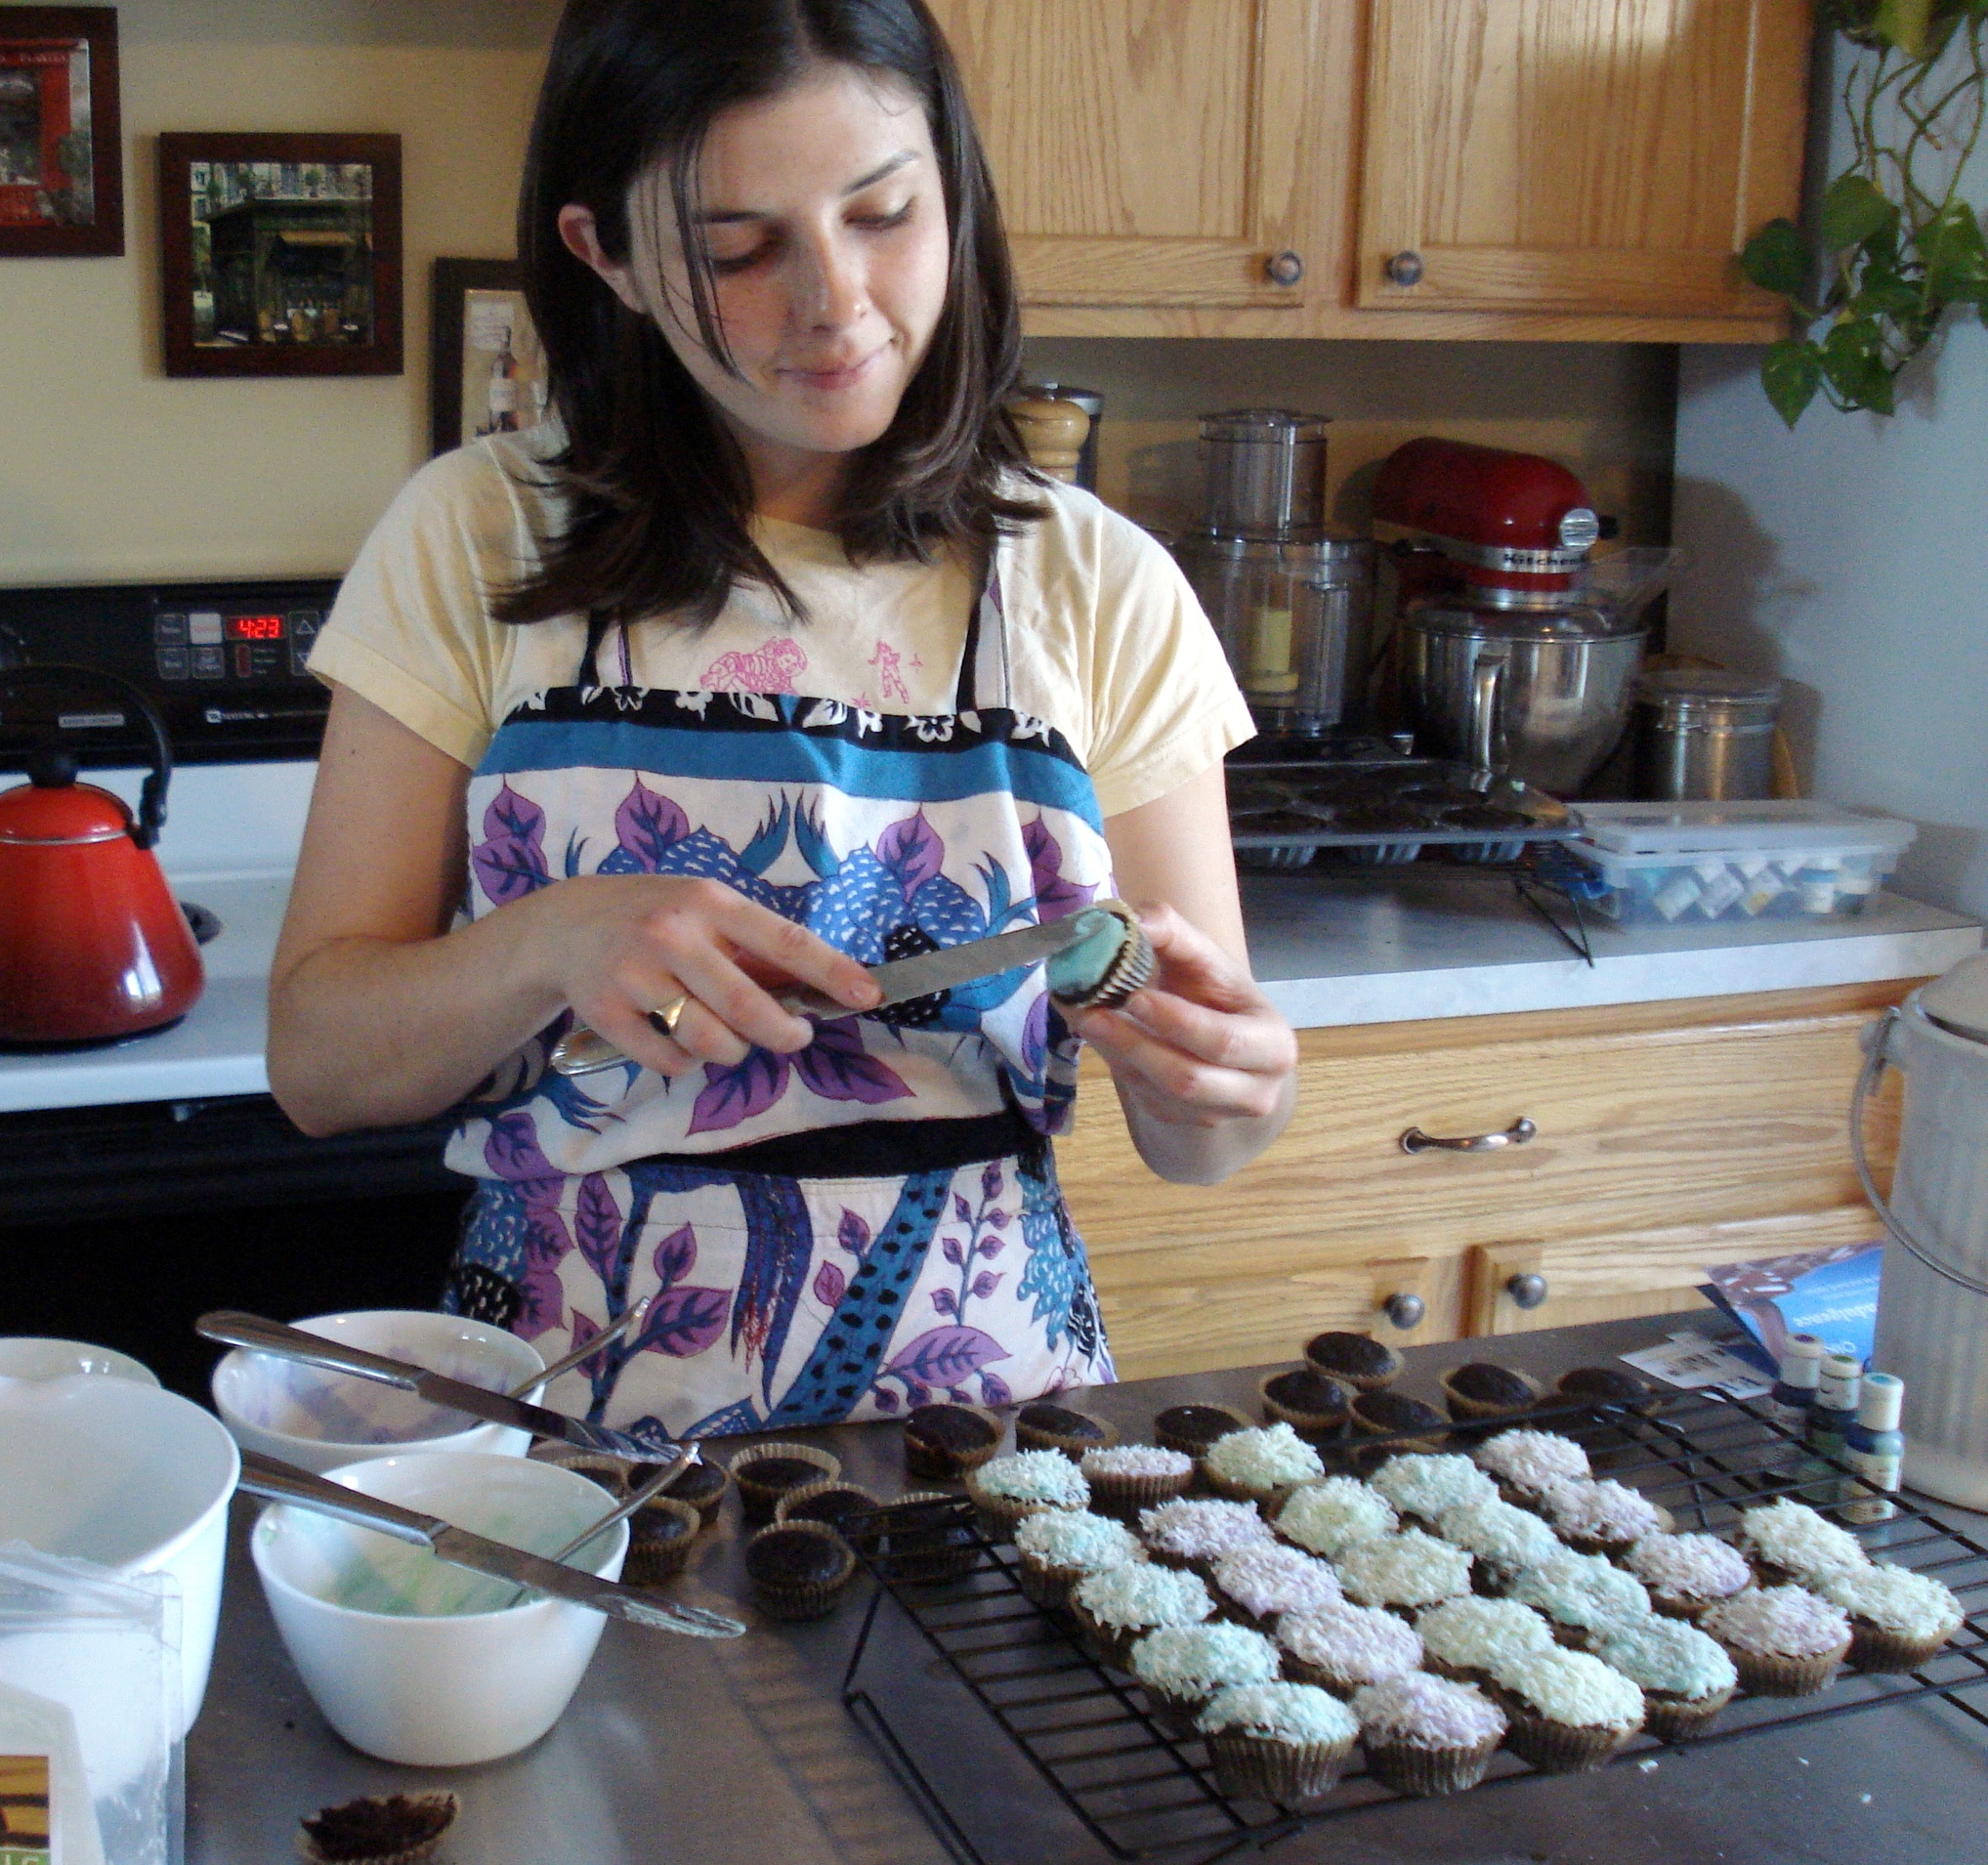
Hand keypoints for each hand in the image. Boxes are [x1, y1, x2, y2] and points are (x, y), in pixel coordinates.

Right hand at [535, 876, 879, 1077]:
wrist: (567, 925)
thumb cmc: (656, 917)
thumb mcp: (704, 908)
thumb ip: (752, 945)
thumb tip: (817, 989)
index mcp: (709, 902)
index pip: (784, 940)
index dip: (830, 971)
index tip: (868, 994)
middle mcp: (671, 935)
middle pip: (747, 1007)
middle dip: (785, 1033)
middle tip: (795, 1037)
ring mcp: (635, 976)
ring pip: (711, 1043)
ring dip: (733, 1052)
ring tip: (727, 1036)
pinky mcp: (607, 1015)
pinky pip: (671, 1062)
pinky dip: (686, 1064)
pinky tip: (680, 1040)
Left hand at [1064, 902, 1295, 1133]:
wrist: (1218, 1034)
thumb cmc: (1215, 992)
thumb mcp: (1204, 956)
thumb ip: (1172, 931)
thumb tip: (1132, 921)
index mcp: (1273, 1045)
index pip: (1223, 1042)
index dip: (1177, 1022)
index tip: (1135, 997)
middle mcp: (1256, 1091)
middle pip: (1189, 1079)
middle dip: (1136, 1046)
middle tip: (1092, 1013)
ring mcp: (1219, 1115)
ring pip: (1160, 1095)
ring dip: (1118, 1056)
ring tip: (1086, 1020)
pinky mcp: (1185, 1122)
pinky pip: (1147, 1102)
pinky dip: (1119, 1068)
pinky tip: (1101, 1038)